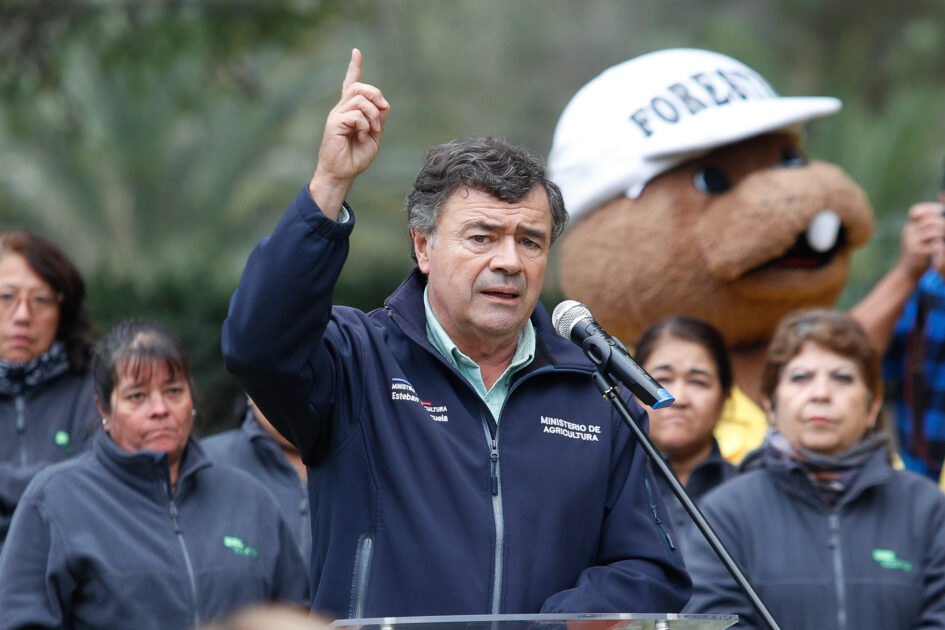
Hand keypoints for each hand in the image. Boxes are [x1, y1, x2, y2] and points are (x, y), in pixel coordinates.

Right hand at [309, 48, 389, 216]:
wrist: (343, 172)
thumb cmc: (356, 156)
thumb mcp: (374, 136)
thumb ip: (379, 119)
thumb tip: (384, 104)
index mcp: (351, 110)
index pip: (351, 84)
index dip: (354, 67)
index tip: (356, 52)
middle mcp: (342, 109)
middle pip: (360, 87)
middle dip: (376, 95)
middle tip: (382, 112)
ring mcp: (337, 114)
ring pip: (360, 99)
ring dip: (373, 114)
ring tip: (371, 130)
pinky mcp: (335, 122)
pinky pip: (356, 115)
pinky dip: (365, 126)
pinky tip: (362, 137)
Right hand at [897, 201, 944, 279]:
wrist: (907, 271)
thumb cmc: (919, 252)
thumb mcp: (919, 236)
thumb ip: (927, 225)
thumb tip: (942, 211)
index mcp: (909, 227)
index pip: (916, 211)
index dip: (930, 209)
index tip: (940, 211)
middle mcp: (908, 232)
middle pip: (929, 220)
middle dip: (942, 223)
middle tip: (944, 231)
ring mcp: (912, 242)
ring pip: (934, 231)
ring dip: (943, 234)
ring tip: (942, 239)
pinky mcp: (918, 252)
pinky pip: (936, 244)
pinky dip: (941, 246)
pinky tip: (940, 249)